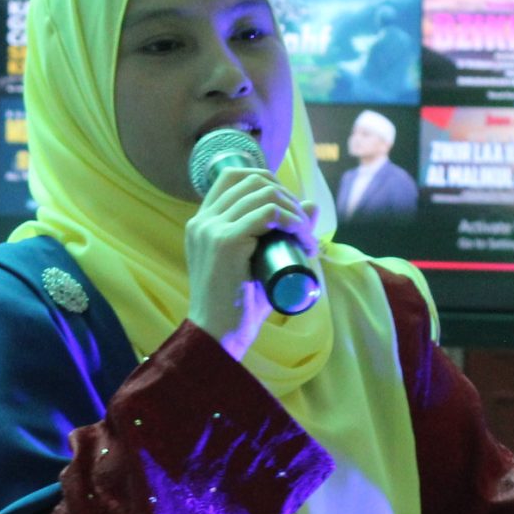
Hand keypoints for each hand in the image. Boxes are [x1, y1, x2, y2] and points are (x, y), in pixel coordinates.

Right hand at [185, 165, 316, 360]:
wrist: (217, 337)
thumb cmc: (237, 306)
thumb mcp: (258, 263)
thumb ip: (278, 235)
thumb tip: (312, 205)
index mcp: (202, 223)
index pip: (234, 176)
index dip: (268, 183)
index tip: (289, 209)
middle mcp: (203, 220)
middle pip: (252, 179)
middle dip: (287, 196)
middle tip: (303, 227)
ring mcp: (212, 228)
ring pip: (265, 193)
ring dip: (295, 211)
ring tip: (306, 237)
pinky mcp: (226, 241)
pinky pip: (268, 213)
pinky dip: (294, 221)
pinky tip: (304, 240)